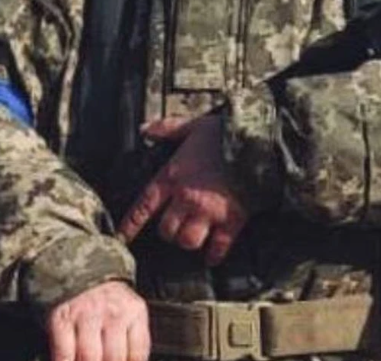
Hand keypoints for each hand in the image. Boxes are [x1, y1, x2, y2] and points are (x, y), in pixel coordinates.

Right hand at [46, 280, 148, 360]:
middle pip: (114, 358)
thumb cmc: (107, 297)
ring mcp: (87, 314)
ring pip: (89, 357)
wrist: (81, 264)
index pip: (138, 353)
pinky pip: (64, 353)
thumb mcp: (129, 310)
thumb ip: (132, 339)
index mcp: (134, 311)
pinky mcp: (62, 318)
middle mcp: (113, 311)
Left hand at [118, 115, 248, 265]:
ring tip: (193, 237)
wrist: (258, 142)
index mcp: (174, 175)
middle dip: (168, 231)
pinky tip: (213, 256)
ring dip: (189, 241)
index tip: (122, 238)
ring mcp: (209, 212)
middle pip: (166, 230)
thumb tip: (145, 128)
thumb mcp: (193, 125)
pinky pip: (218, 247)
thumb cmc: (224, 133)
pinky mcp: (231, 220)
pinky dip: (215, 254)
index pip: (144, 206)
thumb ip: (167, 128)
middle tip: (174, 227)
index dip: (131, 225)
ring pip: (188, 241)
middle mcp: (187, 197)